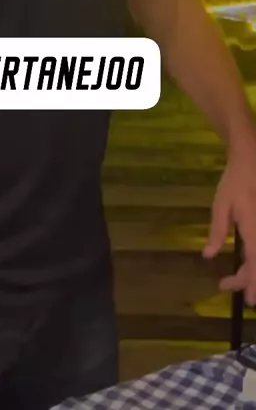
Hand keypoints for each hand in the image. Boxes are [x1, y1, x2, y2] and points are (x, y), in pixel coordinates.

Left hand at [203, 132, 255, 306]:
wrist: (251, 160)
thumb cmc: (235, 181)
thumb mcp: (221, 205)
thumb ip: (218, 231)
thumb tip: (208, 255)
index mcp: (255, 230)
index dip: (252, 284)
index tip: (248, 300)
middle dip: (249, 281)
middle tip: (226, 285)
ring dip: (253, 271)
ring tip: (234, 278)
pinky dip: (255, 259)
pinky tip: (245, 262)